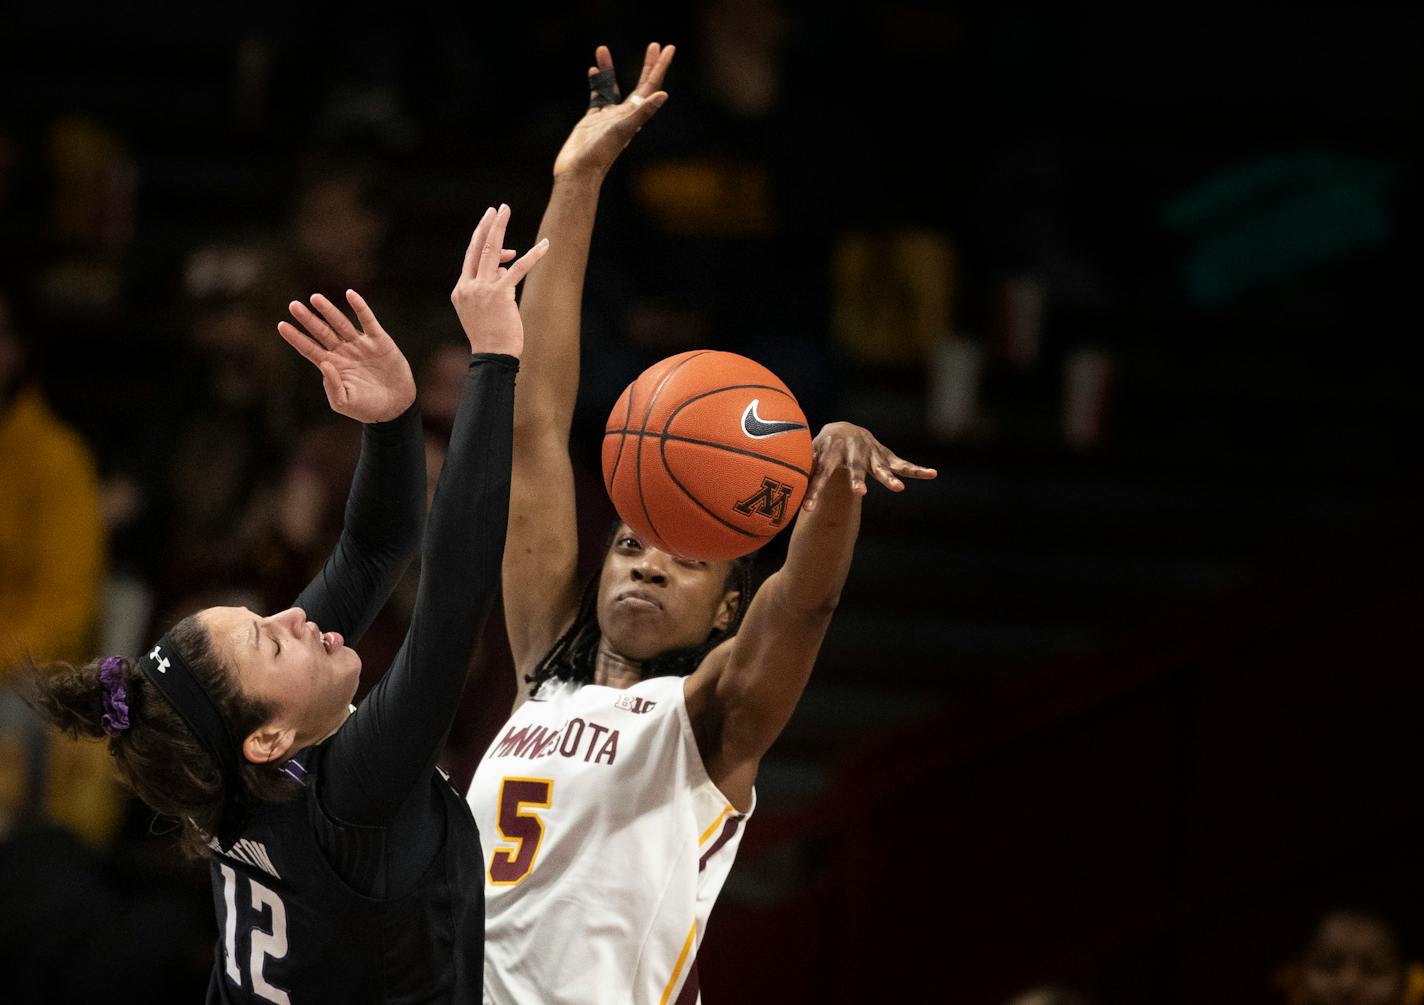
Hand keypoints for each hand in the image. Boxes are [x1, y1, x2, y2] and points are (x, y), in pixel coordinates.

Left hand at [277, 290, 415, 422]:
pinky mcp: (379, 340)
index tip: (281, 325)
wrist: (395, 406)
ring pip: (341, 324)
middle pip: (322, 332)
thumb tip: (324, 363)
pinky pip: (368, 321)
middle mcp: (343, 351)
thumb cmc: (367, 407)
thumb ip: (332, 385)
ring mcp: (360, 344)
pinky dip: (360, 307)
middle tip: (293, 305)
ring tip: (315, 298)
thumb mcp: (344, 402)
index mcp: (332, 365)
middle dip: (308, 319)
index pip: (309, 348)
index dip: (296, 337)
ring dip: (328, 311)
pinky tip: (350, 294)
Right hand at [450, 204, 548, 356]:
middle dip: (487, 225)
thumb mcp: (484, 310)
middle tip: (495, 209)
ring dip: (499, 227)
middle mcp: (468, 286)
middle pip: (476, 248)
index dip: (482, 242)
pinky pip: (519, 269)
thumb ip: (491, 288)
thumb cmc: (491, 338)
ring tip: (505, 210)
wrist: (492, 357)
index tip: (492, 228)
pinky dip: (534, 255)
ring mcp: (482, 289)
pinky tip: (545, 244)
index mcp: (460, 290)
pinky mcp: (500, 294)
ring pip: (491, 251)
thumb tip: (506, 270)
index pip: (471, 259)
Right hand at [552, 42, 674, 180]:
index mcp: (634, 115)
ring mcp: (608, 116)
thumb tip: (663, 94)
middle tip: (655, 44)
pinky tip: (593, 70)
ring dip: (610, 67)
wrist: (578, 171)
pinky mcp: (592, 119)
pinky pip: (597, 95)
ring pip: (612, 86)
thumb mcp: (623, 130)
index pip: (651, 86)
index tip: (668, 48)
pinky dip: (596, 82)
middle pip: (640, 84)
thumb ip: (642, 112)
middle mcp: (624, 115)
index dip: (660, 67)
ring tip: (602, 48)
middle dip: (648, 65)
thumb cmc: (600, 154)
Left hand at [802, 422, 937, 511]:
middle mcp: (852, 452)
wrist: (841, 429)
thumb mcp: (806, 460)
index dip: (814, 492)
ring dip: (889, 478)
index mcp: (830, 454)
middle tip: (859, 493)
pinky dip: (917, 470)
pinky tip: (933, 474)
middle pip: (855, 468)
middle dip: (857, 479)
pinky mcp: (884, 456)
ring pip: (880, 467)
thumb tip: (771, 494)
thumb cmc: (820, 451)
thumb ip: (794, 477)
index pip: (820, 475)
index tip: (807, 510)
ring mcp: (871, 454)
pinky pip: (902, 464)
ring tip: (899, 489)